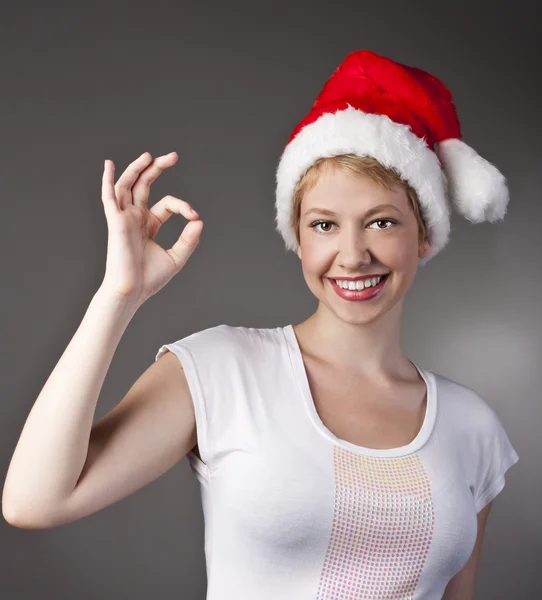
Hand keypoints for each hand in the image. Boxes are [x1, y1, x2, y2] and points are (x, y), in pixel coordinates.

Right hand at [99, 151, 202, 304]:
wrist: (132, 291)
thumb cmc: (149, 279)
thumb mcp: (176, 257)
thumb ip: (189, 239)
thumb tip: (199, 220)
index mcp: (148, 225)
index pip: (167, 204)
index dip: (183, 206)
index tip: (194, 216)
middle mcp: (135, 218)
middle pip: (143, 185)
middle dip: (157, 168)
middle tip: (173, 156)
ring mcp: (124, 218)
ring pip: (127, 185)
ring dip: (137, 168)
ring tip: (150, 155)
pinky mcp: (115, 222)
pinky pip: (109, 197)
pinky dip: (107, 180)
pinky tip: (108, 165)